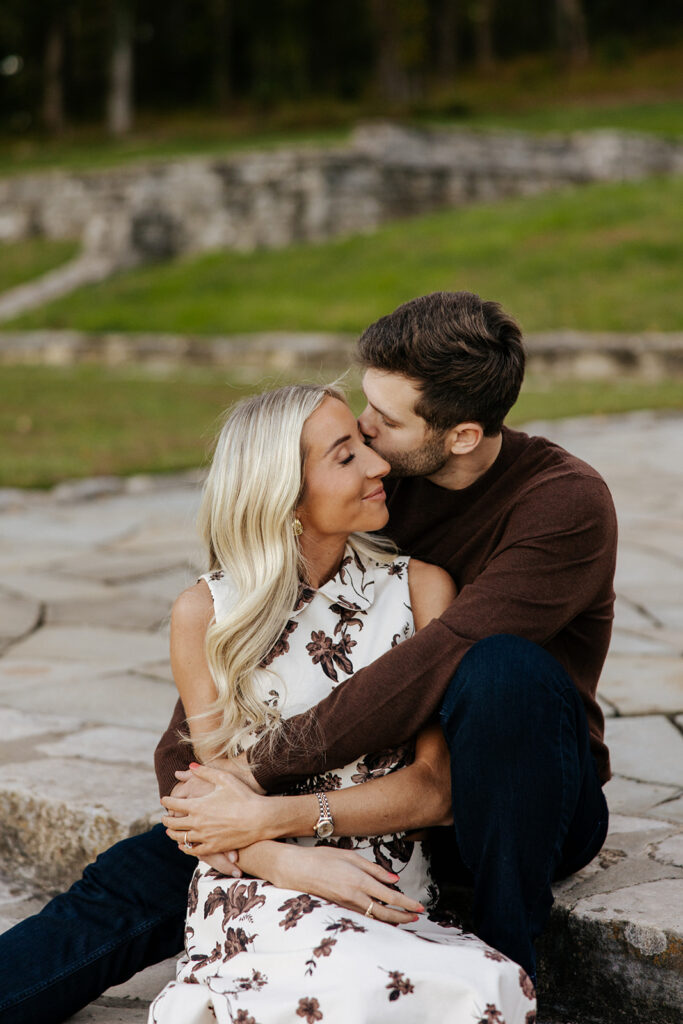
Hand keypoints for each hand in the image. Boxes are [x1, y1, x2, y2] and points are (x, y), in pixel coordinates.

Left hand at [162, 762, 271, 855]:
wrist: (259, 818)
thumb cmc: (243, 796)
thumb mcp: (224, 779)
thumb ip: (205, 772)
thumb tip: (189, 766)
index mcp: (197, 805)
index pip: (173, 804)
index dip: (166, 801)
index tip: (164, 800)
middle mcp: (197, 823)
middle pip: (173, 823)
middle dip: (166, 819)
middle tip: (164, 817)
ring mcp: (204, 837)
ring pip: (180, 838)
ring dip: (172, 834)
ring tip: (170, 831)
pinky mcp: (213, 847)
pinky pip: (193, 850)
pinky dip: (185, 847)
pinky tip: (184, 845)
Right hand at [274, 845, 424, 925]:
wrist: (296, 870)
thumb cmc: (322, 858)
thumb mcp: (350, 856)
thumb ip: (373, 868)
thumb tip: (393, 879)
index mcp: (360, 880)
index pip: (390, 896)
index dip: (406, 904)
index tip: (419, 907)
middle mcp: (355, 895)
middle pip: (385, 912)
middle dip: (403, 917)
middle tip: (417, 917)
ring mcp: (347, 903)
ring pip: (374, 917)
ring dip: (391, 919)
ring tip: (404, 919)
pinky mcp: (340, 907)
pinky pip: (363, 915)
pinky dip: (376, 918)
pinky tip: (382, 916)